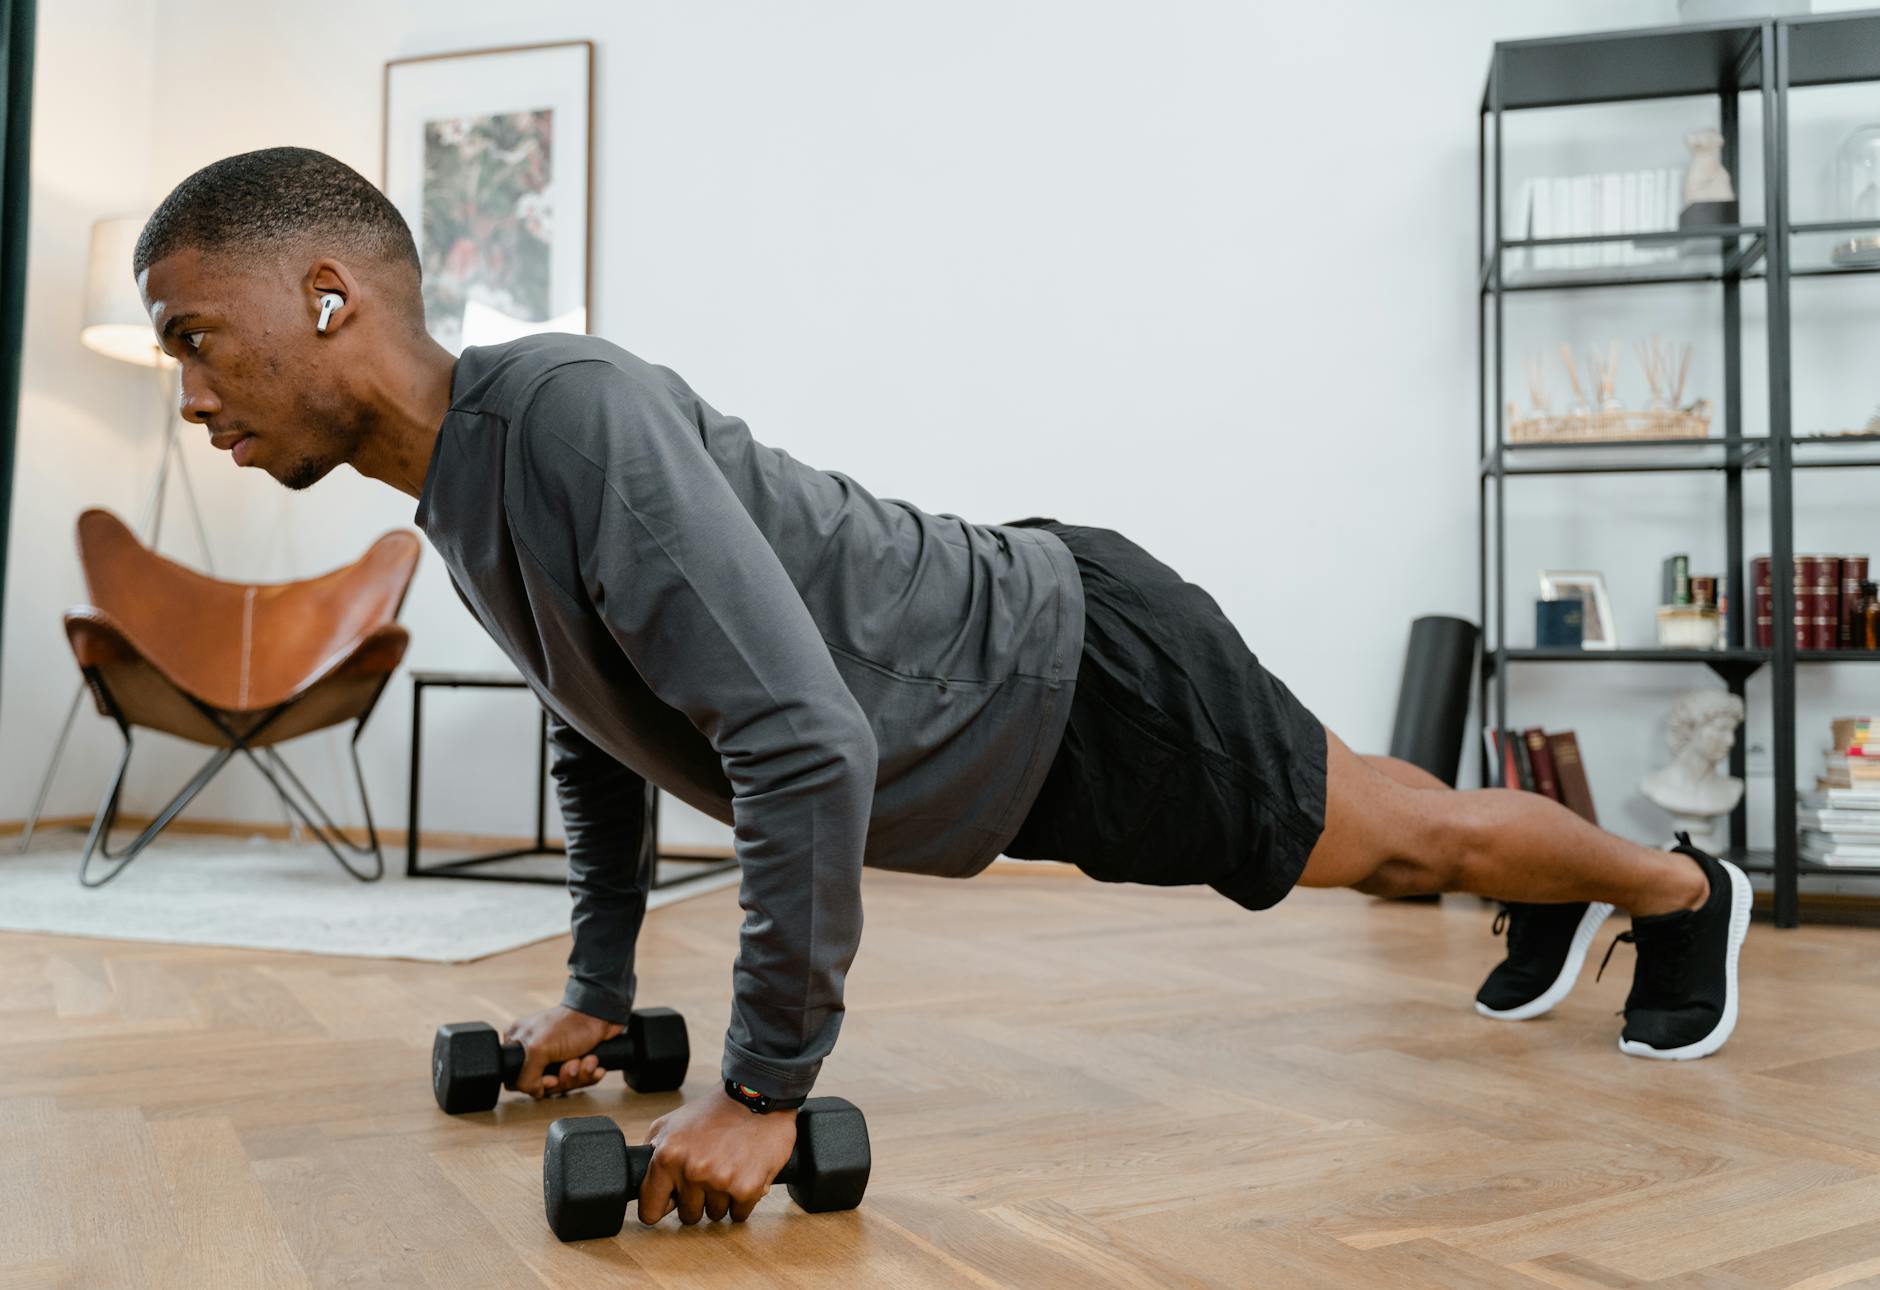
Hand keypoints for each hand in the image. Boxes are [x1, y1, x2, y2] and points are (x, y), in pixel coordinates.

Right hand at [502, 1005, 622, 1099]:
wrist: (602, 1014)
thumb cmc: (569, 1024)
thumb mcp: (538, 1049)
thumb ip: (526, 1076)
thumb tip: (534, 1092)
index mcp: (518, 1044)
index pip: (517, 1080)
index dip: (536, 1084)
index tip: (551, 1078)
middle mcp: (535, 1051)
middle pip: (543, 1085)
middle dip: (564, 1078)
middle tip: (572, 1065)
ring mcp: (555, 1056)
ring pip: (564, 1084)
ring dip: (579, 1075)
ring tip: (586, 1061)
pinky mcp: (575, 1059)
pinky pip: (580, 1080)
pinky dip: (589, 1074)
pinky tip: (593, 1063)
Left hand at [639, 1092, 798, 1224]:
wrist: (757, 1097)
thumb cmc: (715, 1111)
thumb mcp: (671, 1123)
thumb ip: (650, 1151)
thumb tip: (643, 1182)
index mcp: (667, 1155)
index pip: (650, 1211)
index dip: (663, 1206)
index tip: (672, 1200)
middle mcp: (691, 1170)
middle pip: (687, 1216)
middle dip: (697, 1200)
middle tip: (709, 1174)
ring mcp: (719, 1181)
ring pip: (714, 1215)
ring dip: (721, 1199)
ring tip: (728, 1169)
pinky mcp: (746, 1188)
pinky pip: (738, 1214)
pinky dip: (742, 1200)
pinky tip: (743, 1175)